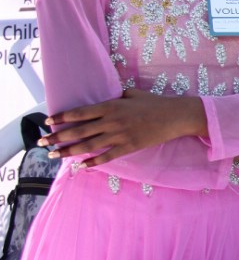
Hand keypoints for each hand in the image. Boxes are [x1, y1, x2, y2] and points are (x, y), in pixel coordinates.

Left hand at [41, 88, 204, 167]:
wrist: (174, 116)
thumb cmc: (155, 103)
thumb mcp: (133, 94)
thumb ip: (116, 97)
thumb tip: (106, 99)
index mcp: (111, 106)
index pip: (80, 112)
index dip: (62, 117)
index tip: (48, 121)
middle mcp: (111, 121)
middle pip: (78, 131)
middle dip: (57, 137)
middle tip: (41, 142)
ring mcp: (119, 135)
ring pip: (88, 146)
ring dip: (68, 151)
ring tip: (54, 155)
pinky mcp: (128, 147)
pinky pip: (106, 156)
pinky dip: (93, 162)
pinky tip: (81, 166)